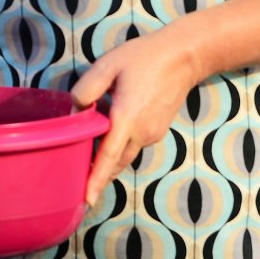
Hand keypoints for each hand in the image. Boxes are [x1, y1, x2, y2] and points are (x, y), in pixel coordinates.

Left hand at [69, 31, 200, 205]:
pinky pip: (134, 145)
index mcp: (126, 119)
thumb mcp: (108, 66)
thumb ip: (86, 89)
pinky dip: (120, 146)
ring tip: (89, 157)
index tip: (87, 201)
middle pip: (115, 164)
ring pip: (125, 155)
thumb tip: (76, 112)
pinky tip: (110, 132)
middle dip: (99, 176)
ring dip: (109, 161)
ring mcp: (152, 134)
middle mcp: (141, 133)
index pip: (107, 158)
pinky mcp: (158, 130)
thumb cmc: (143, 58)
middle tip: (79, 183)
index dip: (96, 180)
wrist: (183, 57)